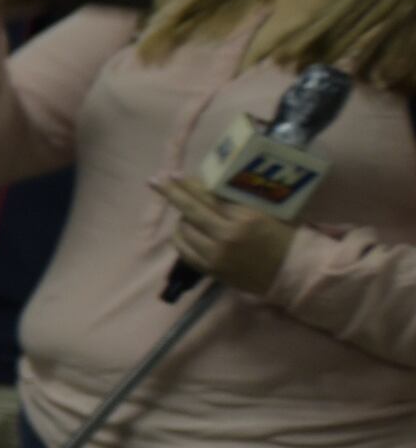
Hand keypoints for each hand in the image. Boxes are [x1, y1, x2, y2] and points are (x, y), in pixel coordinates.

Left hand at [156, 171, 297, 297]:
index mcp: (244, 217)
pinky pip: (184, 252)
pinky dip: (181, 239)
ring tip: (184, 213)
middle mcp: (227, 235)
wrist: (293, 272)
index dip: (189, 185)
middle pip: (190, 210)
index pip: (209, 197)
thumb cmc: (283, 238)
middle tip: (155, 181)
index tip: (173, 175)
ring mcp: (216, 255)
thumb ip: (236, 204)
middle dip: (171, 193)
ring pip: (183, 231)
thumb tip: (206, 190)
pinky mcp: (211, 270)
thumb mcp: (264, 213)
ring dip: (181, 219)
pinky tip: (183, 232)